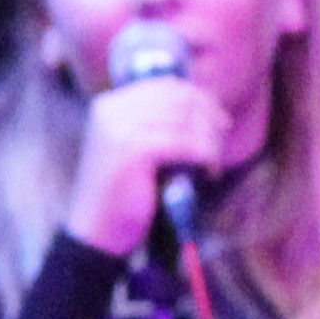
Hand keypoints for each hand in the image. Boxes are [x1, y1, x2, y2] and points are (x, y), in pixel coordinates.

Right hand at [60, 60, 228, 260]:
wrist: (96, 232)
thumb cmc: (120, 193)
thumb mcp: (131, 148)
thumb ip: (154, 124)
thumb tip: (202, 107)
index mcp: (109, 105)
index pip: (165, 86)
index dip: (197, 97)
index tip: (217, 117)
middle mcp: (112, 110)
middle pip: (178, 99)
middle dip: (208, 115)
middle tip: (223, 134)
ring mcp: (120, 128)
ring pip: (186, 120)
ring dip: (210, 139)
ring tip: (215, 159)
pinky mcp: (134, 150)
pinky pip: (186, 144)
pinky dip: (206, 156)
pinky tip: (210, 172)